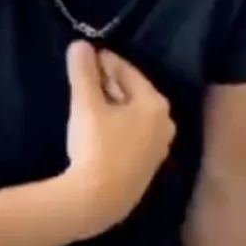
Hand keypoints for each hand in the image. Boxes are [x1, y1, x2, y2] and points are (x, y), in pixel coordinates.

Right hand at [59, 41, 174, 236]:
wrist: (98, 200)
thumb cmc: (96, 146)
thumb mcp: (86, 105)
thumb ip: (83, 73)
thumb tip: (80, 44)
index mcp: (156, 104)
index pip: (129, 73)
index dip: (106, 62)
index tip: (87, 54)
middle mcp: (165, 123)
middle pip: (134, 93)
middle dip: (110, 83)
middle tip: (86, 74)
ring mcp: (158, 147)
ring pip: (133, 116)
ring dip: (113, 105)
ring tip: (89, 98)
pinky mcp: (147, 166)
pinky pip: (132, 135)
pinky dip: (117, 126)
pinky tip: (99, 127)